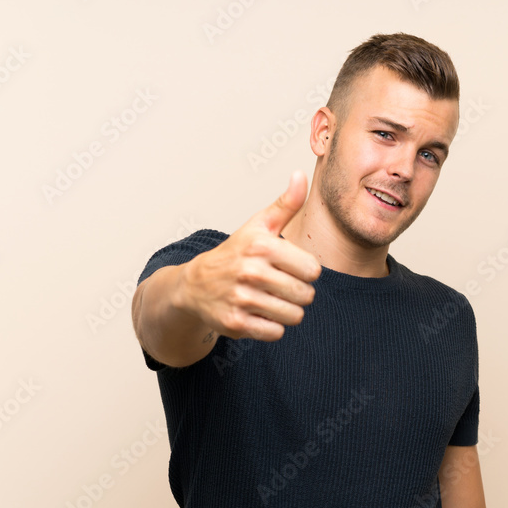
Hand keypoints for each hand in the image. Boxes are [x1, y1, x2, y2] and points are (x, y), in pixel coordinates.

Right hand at [177, 171, 321, 340]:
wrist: (195, 285)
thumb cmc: (234, 253)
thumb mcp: (258, 225)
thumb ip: (285, 204)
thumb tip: (300, 175)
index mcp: (261, 246)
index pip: (313, 270)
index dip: (306, 272)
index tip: (289, 268)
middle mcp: (250, 272)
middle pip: (305, 295)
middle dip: (298, 294)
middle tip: (280, 287)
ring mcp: (242, 299)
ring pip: (294, 316)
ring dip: (287, 311)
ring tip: (271, 300)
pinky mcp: (236, 323)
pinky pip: (275, 332)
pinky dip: (271, 327)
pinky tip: (259, 314)